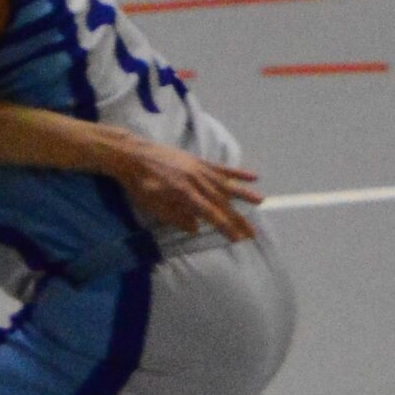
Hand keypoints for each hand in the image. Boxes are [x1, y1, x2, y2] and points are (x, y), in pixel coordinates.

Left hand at [106, 139, 261, 240]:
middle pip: (222, 202)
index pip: (210, 215)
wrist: (133, 155)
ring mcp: (199, 169)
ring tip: (261, 202)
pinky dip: (237, 172)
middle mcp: (196, 181)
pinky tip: (253, 176)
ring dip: (244, 194)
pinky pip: (221, 167)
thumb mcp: (153, 206)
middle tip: (253, 232)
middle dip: (238, 219)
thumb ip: (175, 217)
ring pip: (226, 184)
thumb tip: (196, 228)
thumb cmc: (140, 185)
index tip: (238, 239)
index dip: (225, 227)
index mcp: (185, 195)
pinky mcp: (198, 160)